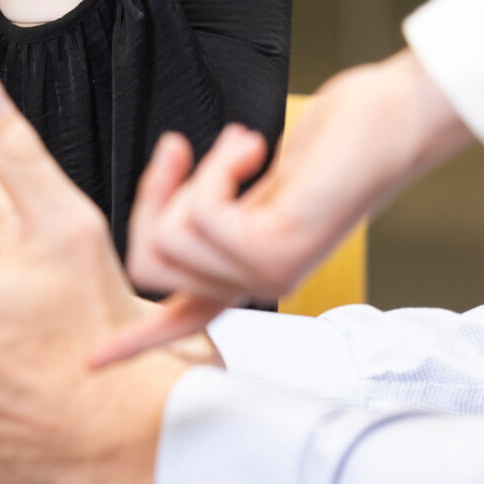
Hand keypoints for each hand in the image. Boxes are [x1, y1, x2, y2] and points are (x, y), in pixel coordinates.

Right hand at [96, 49, 474, 364]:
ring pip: (172, 235)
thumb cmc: (331, 143)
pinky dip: (217, 166)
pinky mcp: (277, 249)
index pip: (179, 317)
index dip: (132, 340)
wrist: (390, 122)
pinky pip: (203, 214)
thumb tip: (167, 213)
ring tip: (241, 147)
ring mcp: (267, 272)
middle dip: (151, 199)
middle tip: (181, 152)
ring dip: (196, 174)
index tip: (93, 362)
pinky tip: (250, 147)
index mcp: (246, 271)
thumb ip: (211, 212)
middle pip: (150, 263)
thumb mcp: (253, 185)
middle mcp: (256, 282)